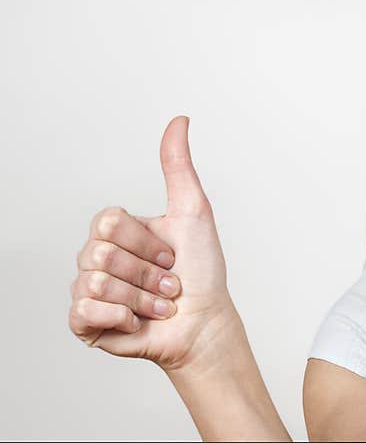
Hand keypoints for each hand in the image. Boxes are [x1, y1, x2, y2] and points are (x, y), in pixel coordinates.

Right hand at [69, 116, 240, 372]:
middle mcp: (98, 259)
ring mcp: (89, 292)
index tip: (172, 255)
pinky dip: (121, 317)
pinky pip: (83, 311)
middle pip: (100, 253)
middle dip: (147, 272)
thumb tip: (179, 120)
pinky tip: (139, 321)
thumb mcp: (193, 211)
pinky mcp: (86, 323)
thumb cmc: (202, 271)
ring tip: (160, 303)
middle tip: (169, 282)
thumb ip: (178, 166)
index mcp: (118, 232)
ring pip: (95, 283)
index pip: (108, 222)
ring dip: (142, 297)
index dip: (146, 242)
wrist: (205, 323)